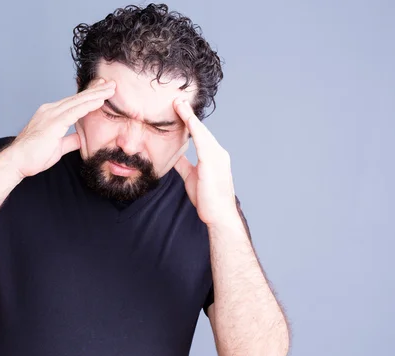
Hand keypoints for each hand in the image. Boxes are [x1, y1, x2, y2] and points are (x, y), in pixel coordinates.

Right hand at [8, 79, 115, 177]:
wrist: (17, 162)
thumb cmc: (33, 156)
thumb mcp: (58, 146)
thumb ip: (70, 140)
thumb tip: (80, 138)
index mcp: (51, 114)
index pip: (74, 102)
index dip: (89, 96)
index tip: (102, 91)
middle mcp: (51, 110)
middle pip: (78, 98)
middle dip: (96, 90)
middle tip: (111, 83)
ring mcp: (51, 115)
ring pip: (78, 101)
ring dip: (96, 94)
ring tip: (111, 88)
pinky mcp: (53, 123)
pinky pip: (75, 111)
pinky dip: (89, 105)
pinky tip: (100, 101)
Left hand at [173, 98, 237, 225]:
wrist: (219, 215)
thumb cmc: (207, 199)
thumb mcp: (192, 178)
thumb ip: (185, 165)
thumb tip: (175, 156)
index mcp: (214, 156)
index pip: (200, 135)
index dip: (189, 122)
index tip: (179, 110)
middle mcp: (218, 153)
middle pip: (201, 129)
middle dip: (189, 114)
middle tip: (177, 100)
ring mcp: (217, 156)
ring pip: (201, 131)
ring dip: (189, 116)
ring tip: (178, 103)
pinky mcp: (212, 161)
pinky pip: (201, 140)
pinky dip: (193, 128)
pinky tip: (186, 118)